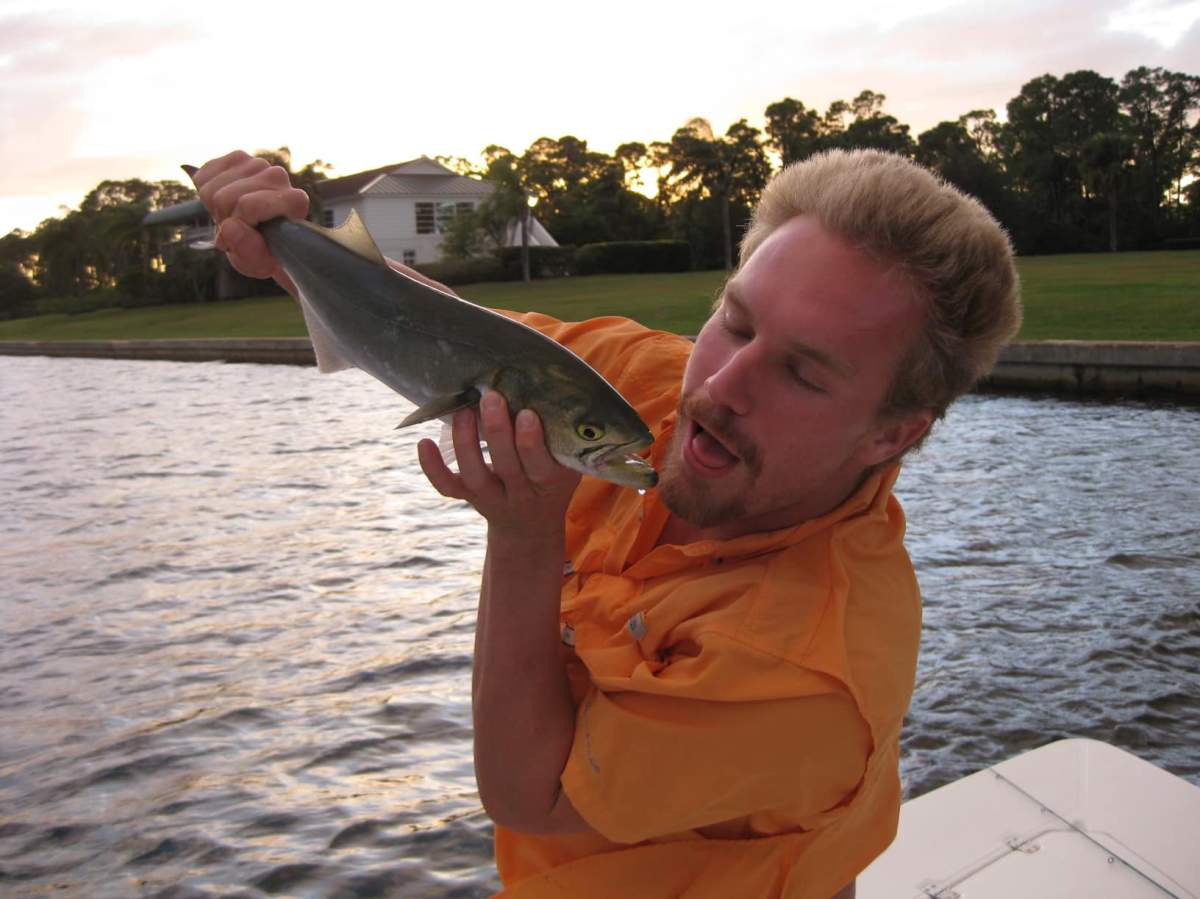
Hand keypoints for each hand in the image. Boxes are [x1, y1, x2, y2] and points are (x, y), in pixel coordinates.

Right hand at [186, 150, 308, 290]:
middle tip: (238, 228)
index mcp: (294, 200)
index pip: (249, 205)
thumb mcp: (258, 264)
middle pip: (225, 198)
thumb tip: (231, 227)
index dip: (237, 226)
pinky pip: (203, 177)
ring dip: (215, 208)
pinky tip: (224, 202)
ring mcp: (257, 163)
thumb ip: (248, 251)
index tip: (246, 237)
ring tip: (234, 217)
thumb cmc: (265, 252)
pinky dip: (205, 194)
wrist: (262, 237)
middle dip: (224, 218)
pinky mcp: (236, 158)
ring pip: (211, 189)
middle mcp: (278, 176)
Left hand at [418, 392, 580, 539]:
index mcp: (550, 483)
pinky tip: (423, 443)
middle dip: (498, 431)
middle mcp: (520, 494)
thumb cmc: (552, 479)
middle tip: (492, 396)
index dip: (532, 442)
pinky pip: (447, 487)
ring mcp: (491, 498)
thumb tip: (555, 384)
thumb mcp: (568, 463)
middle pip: (507, 467)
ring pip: (475, 475)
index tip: (527, 413)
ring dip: (467, 441)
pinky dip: (433, 468)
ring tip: (463, 409)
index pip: (541, 466)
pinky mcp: (468, 497)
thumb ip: (562, 434)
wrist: (530, 525)